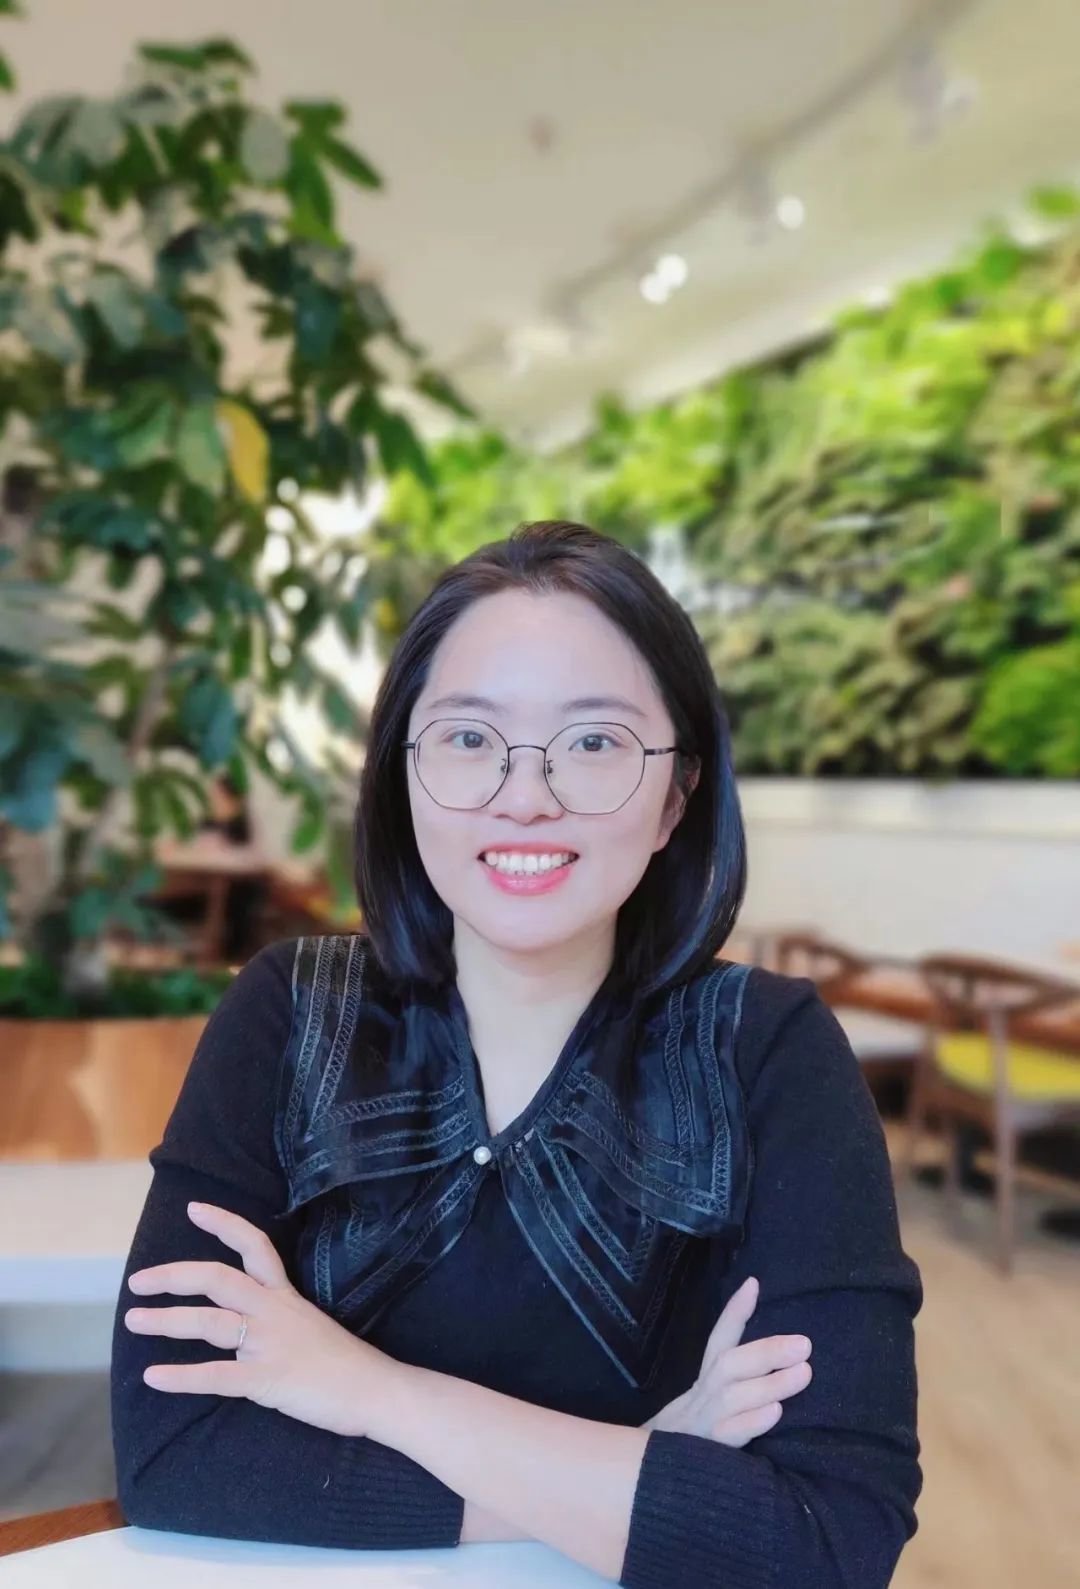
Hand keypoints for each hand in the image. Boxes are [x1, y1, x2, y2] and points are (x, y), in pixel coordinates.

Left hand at [124, 1201, 383, 1437]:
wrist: (375, 1389)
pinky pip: (215, 1376)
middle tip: (138, 1280)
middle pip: (216, 1279)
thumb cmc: (346, 1362)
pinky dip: (180, 1377)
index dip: (224, 1224)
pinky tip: (152, 1377)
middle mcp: (274, 1310)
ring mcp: (268, 1343)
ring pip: (208, 1322)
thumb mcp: (310, 1324)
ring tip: (133, 1320)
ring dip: (165, 1320)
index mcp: (286, 1295)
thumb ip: (279, 1318)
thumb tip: (249, 1323)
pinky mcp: (266, 1379)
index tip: (193, 1208)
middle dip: (173, 1276)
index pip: (255, 1245)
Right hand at [642, 1276, 811, 1445]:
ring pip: (731, 1396)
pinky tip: (775, 1412)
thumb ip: (737, 1380)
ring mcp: (702, 1423)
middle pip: (729, 1364)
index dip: (734, 1312)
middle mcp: (701, 1397)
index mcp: (704, 1383)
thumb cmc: (694, 1439)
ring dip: (770, 1383)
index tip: (754, 1284)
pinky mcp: (704, 1453)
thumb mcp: (709, 1404)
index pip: (718, 1341)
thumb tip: (766, 1349)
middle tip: (805, 1344)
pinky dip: (751, 1422)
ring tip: (804, 1372)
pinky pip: (727, 1435)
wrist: (650, 1483)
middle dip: (767, 1351)